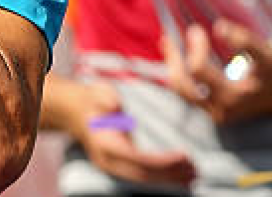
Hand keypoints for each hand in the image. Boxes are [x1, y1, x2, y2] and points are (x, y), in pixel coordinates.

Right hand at [68, 81, 196, 186]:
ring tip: (194, 175)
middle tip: (195, 169)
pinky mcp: (121, 166)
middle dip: (170, 174)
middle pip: (143, 174)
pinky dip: (162, 177)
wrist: (77, 111)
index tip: (184, 156)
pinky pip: (143, 176)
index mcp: (105, 144)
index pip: (137, 158)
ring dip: (170, 179)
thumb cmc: (92, 100)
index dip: (162, 161)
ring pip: (145, 179)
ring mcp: (114, 166)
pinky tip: (180, 176)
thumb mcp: (98, 92)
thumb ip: (106, 98)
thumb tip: (114, 106)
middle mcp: (109, 160)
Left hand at [163, 21, 271, 123]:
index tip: (197, 30)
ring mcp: (215, 112)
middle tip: (168, 37)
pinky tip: (178, 56)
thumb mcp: (267, 54)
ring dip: (173, 67)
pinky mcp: (214, 109)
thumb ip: (244, 40)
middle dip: (173, 59)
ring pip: (181, 91)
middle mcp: (220, 109)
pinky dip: (181, 75)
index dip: (195, 48)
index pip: (199, 70)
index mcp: (233, 96)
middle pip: (182, 85)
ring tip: (168, 44)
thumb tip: (219, 27)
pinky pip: (189, 93)